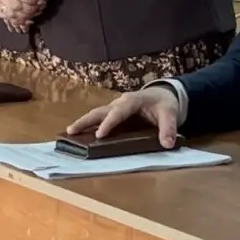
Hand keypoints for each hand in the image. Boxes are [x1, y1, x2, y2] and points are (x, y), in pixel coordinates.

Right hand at [65, 86, 180, 148]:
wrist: (163, 95)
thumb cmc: (164, 104)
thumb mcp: (170, 114)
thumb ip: (169, 128)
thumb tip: (167, 144)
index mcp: (132, 101)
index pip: (118, 112)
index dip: (108, 124)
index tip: (99, 135)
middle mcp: (120, 103)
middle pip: (100, 111)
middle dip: (86, 121)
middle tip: (71, 130)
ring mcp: (115, 108)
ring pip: (96, 114)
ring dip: (83, 122)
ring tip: (69, 132)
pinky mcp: (113, 114)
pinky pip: (99, 119)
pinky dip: (88, 125)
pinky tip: (79, 134)